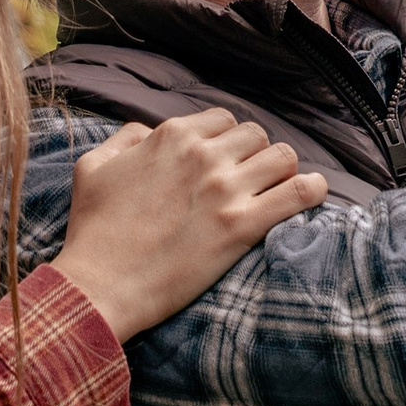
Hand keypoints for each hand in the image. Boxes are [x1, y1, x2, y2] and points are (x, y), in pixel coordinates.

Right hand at [54, 108, 327, 338]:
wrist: (100, 286)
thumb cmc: (92, 231)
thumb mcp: (93, 168)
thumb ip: (125, 138)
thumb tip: (147, 132)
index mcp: (171, 136)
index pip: (223, 119)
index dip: (227, 140)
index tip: (225, 161)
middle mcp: (203, 155)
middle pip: (256, 135)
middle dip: (254, 155)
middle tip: (247, 182)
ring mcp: (225, 189)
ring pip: (283, 157)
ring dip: (282, 171)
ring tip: (274, 190)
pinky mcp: (242, 226)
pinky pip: (298, 193)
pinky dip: (312, 190)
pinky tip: (313, 193)